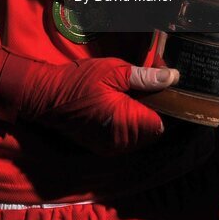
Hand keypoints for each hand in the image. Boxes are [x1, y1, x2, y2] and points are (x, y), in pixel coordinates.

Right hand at [0, 47, 178, 154]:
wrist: (45, 97)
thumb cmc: (79, 81)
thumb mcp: (114, 71)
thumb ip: (145, 77)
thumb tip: (173, 77)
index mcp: (127, 124)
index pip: (164, 122)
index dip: (170, 105)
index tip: (171, 87)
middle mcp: (122, 142)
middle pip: (154, 129)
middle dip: (158, 108)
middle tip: (155, 84)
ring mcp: (112, 147)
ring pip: (142, 134)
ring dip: (144, 115)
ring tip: (140, 91)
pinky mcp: (104, 146)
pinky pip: (128, 137)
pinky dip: (131, 122)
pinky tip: (127, 103)